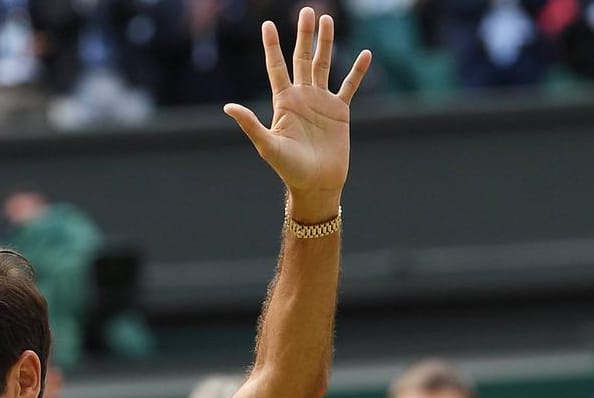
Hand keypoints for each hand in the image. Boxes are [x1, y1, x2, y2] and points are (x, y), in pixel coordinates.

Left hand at [223, 9, 371, 220]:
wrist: (316, 183)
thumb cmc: (289, 168)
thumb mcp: (268, 145)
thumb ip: (251, 124)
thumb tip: (228, 107)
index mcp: (283, 102)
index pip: (277, 67)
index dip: (272, 46)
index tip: (268, 24)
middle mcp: (302, 97)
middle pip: (302, 58)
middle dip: (303, 35)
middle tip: (306, 11)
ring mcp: (321, 102)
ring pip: (324, 65)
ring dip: (326, 43)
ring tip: (327, 19)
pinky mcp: (340, 111)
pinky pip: (349, 86)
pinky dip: (357, 71)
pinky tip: (365, 53)